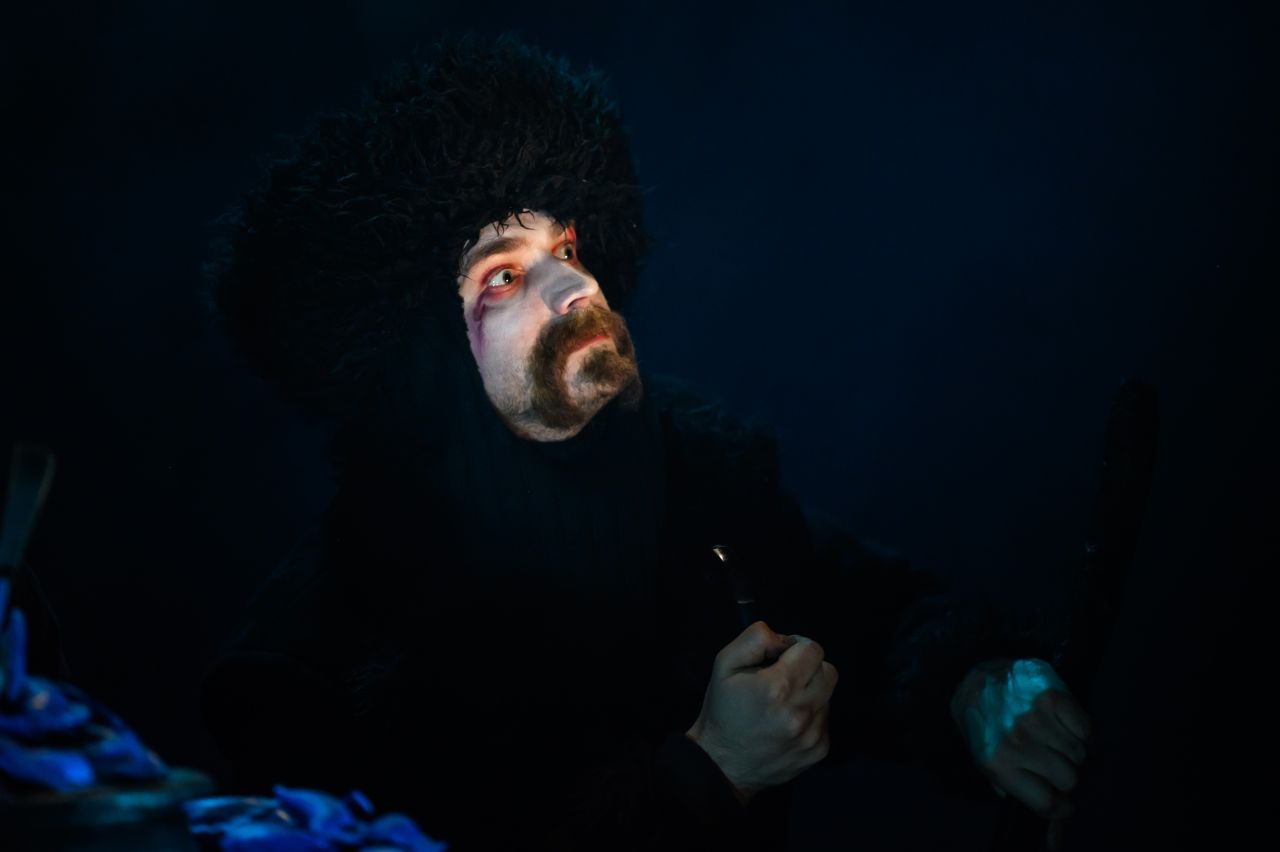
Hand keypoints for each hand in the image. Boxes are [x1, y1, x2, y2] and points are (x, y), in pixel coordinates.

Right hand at [685, 620, 837, 805]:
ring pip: (827, 696)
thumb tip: (782, 638)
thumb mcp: (724, 665)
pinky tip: (786, 724)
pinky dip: (810, 717)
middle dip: (809, 668)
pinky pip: (824, 720)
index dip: (797, 647)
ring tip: (782, 704)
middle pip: (828, 671)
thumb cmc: (722, 711)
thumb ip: (754, 639)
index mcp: (778, 687)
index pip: (813, 650)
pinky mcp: (818, 751)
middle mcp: (800, 711)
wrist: (721, 765)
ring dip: (810, 693)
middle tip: (786, 676)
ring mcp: (812, 734)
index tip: (783, 656)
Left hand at [951, 659, 1090, 848]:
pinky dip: (1080, 730)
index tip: (1062, 804)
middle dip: (1066, 777)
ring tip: (1054, 742)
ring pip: (1079, 753)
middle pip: (1069, 778)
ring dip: (1072, 752)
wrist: (974, 683)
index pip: (1048, 803)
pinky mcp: (1052, 695)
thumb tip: (1052, 841)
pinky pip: (1085, 728)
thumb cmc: (983, 729)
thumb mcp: (988, 766)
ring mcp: (1036, 718)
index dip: (1060, 807)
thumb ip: (1018, 795)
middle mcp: (1019, 743)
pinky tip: (1063, 725)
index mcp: (1000, 765)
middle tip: (1054, 765)